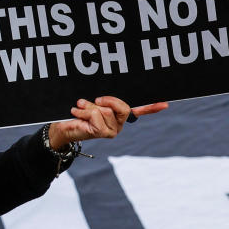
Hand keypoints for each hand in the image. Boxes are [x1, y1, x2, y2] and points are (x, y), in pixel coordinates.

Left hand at [48, 96, 168, 148]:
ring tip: (80, 107)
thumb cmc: (78, 111)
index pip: (140, 109)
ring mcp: (113, 129)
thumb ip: (102, 99)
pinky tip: (76, 113)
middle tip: (96, 100)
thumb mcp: (92, 102)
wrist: (62, 126)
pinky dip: (84, 112)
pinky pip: (96, 116)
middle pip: (123, 107)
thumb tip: (103, 96)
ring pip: (106, 111)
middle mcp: (120, 122)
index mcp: (119, 113)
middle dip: (108, 100)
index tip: (165, 103)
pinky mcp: (103, 133)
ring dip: (89, 107)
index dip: (152, 107)